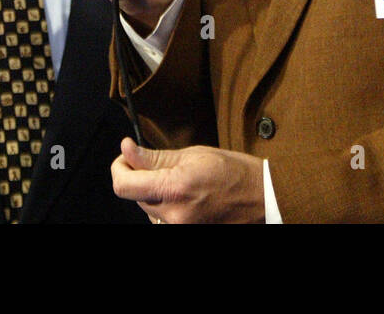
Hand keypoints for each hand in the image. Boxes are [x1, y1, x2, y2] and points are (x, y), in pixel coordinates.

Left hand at [110, 138, 264, 222]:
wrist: (264, 199)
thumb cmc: (234, 171)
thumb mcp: (193, 155)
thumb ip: (155, 157)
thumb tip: (127, 149)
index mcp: (174, 189)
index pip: (123, 186)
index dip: (119, 168)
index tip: (126, 157)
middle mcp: (173, 215)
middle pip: (136, 197)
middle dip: (141, 179)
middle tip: (162, 165)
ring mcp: (180, 229)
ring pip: (150, 210)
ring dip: (155, 195)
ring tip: (182, 183)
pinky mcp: (187, 234)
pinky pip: (164, 221)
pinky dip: (168, 208)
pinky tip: (188, 198)